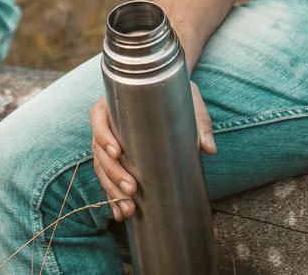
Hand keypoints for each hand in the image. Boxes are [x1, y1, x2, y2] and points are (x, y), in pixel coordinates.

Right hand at [90, 82, 215, 220]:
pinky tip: (120, 213)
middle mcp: (107, 123)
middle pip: (100, 149)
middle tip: (132, 190)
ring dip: (112, 190)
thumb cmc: (177, 94)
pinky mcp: (117, 159)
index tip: (117, 152)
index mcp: (115, 103)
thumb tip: (208, 149)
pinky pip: (108, 178)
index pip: (99, 118)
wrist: (174, 94)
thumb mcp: (189, 100)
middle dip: (113, 173)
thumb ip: (199, 122)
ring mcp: (109, 142)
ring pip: (101, 168)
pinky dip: (112, 196)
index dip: (103, 136)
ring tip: (129, 209)